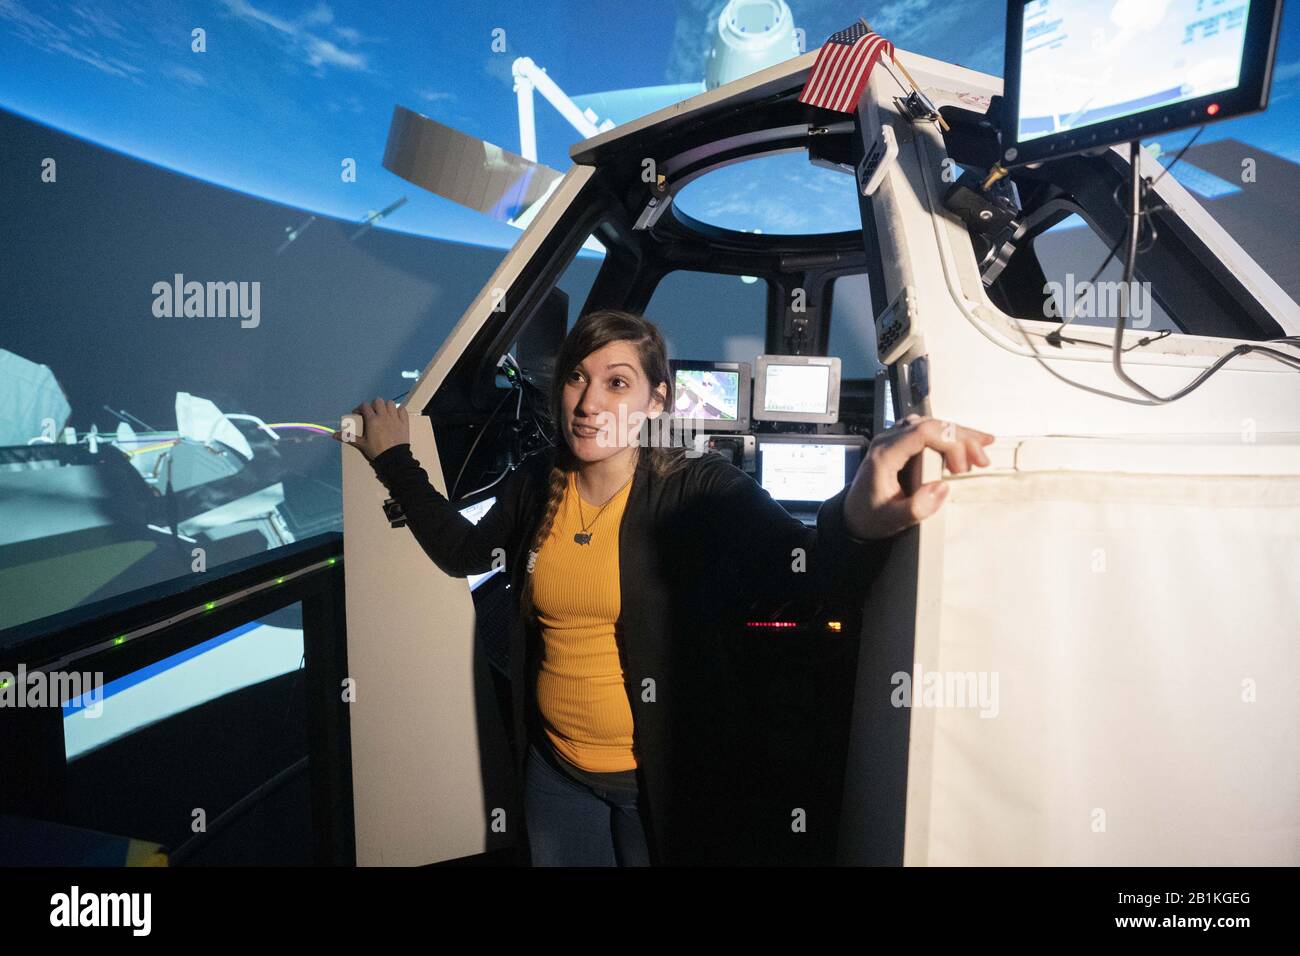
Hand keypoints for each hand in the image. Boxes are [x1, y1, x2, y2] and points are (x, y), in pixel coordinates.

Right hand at [332, 397, 408, 460]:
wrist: (394, 458)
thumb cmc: (376, 450)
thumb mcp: (361, 444)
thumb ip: (348, 437)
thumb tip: (334, 435)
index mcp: (372, 420)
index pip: (364, 406)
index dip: (360, 408)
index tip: (358, 414)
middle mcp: (384, 416)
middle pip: (378, 401)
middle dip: (373, 405)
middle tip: (372, 413)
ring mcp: (395, 418)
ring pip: (390, 403)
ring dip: (386, 406)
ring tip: (384, 414)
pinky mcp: (404, 422)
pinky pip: (403, 410)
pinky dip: (399, 410)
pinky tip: (395, 416)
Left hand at [844, 414, 994, 538]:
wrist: (854, 516)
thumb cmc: (870, 516)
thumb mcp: (893, 519)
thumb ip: (916, 508)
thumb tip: (942, 488)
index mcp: (884, 455)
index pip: (921, 433)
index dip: (949, 443)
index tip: (962, 467)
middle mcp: (888, 441)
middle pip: (931, 425)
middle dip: (961, 439)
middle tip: (981, 460)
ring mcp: (895, 440)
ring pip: (933, 426)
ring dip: (959, 436)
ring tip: (982, 451)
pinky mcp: (903, 444)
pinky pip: (930, 432)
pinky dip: (951, 437)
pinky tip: (969, 444)